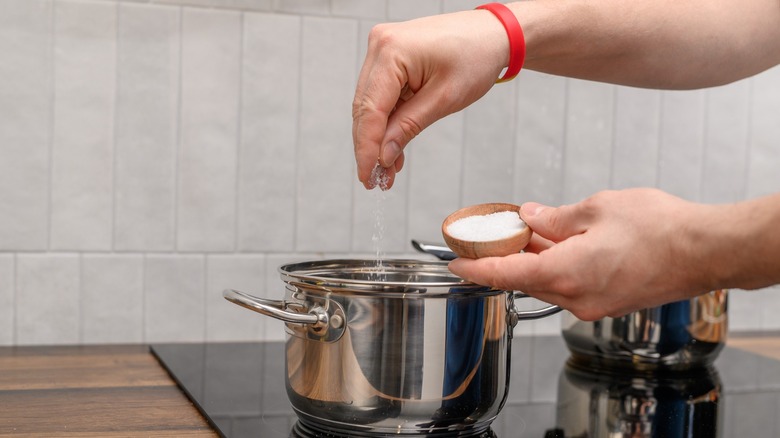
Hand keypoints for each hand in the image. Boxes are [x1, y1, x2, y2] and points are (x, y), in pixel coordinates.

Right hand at [352, 9, 508, 188]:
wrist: (493, 34)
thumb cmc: (476, 57)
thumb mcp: (444, 99)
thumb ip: (408, 127)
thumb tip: (383, 156)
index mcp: (392, 50)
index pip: (369, 109)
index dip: (366, 148)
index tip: (368, 176)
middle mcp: (380, 46)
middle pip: (364, 108)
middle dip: (370, 147)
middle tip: (376, 180)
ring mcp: (383, 50)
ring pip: (370, 105)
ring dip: (378, 139)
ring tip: (388, 171)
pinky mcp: (390, 58)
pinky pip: (382, 97)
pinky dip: (388, 123)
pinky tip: (393, 149)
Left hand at [448, 189, 721, 320]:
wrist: (706, 251)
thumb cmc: (660, 228)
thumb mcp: (596, 209)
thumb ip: (555, 218)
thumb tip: (530, 217)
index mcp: (566, 273)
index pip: (505, 275)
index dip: (475, 268)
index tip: (455, 263)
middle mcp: (576, 297)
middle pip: (525, 278)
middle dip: (508, 256)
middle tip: (495, 233)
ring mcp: (593, 305)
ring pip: (548, 282)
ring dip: (535, 259)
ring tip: (529, 231)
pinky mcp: (608, 303)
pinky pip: (570, 286)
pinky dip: (558, 266)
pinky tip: (559, 243)